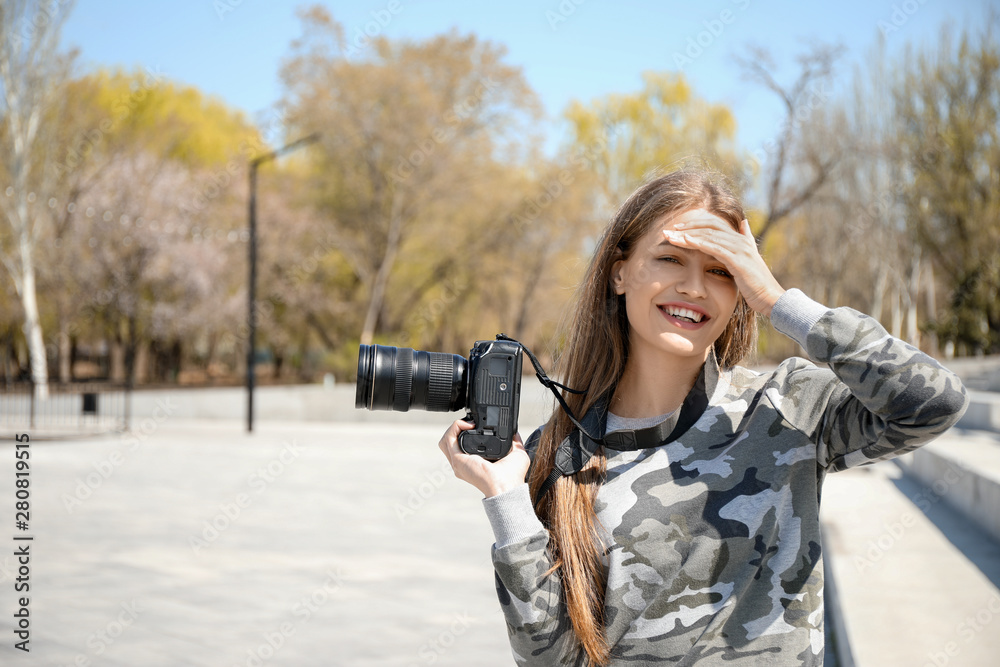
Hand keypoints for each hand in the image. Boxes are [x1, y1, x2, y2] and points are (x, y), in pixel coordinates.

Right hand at [438, 419, 530, 497]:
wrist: (507, 486)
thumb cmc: (512, 477)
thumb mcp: (516, 454)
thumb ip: (515, 441)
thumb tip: (515, 431)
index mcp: (473, 464)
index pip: (461, 446)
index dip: (466, 434)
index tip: (478, 426)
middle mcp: (463, 464)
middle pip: (449, 443)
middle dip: (457, 429)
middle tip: (472, 424)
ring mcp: (458, 462)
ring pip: (446, 441)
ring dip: (454, 427)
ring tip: (469, 424)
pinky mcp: (457, 460)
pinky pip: (449, 439)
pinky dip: (455, 427)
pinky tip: (467, 425)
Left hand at [663, 213, 784, 315]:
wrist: (771, 298)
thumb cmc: (757, 285)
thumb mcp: (748, 261)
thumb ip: (745, 242)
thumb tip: (744, 224)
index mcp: (741, 239)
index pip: (714, 224)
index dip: (696, 224)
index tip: (678, 228)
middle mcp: (740, 240)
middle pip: (709, 225)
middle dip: (688, 226)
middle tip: (669, 230)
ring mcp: (740, 248)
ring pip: (709, 235)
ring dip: (687, 234)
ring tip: (670, 236)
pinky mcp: (738, 259)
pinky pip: (713, 247)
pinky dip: (698, 242)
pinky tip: (684, 241)